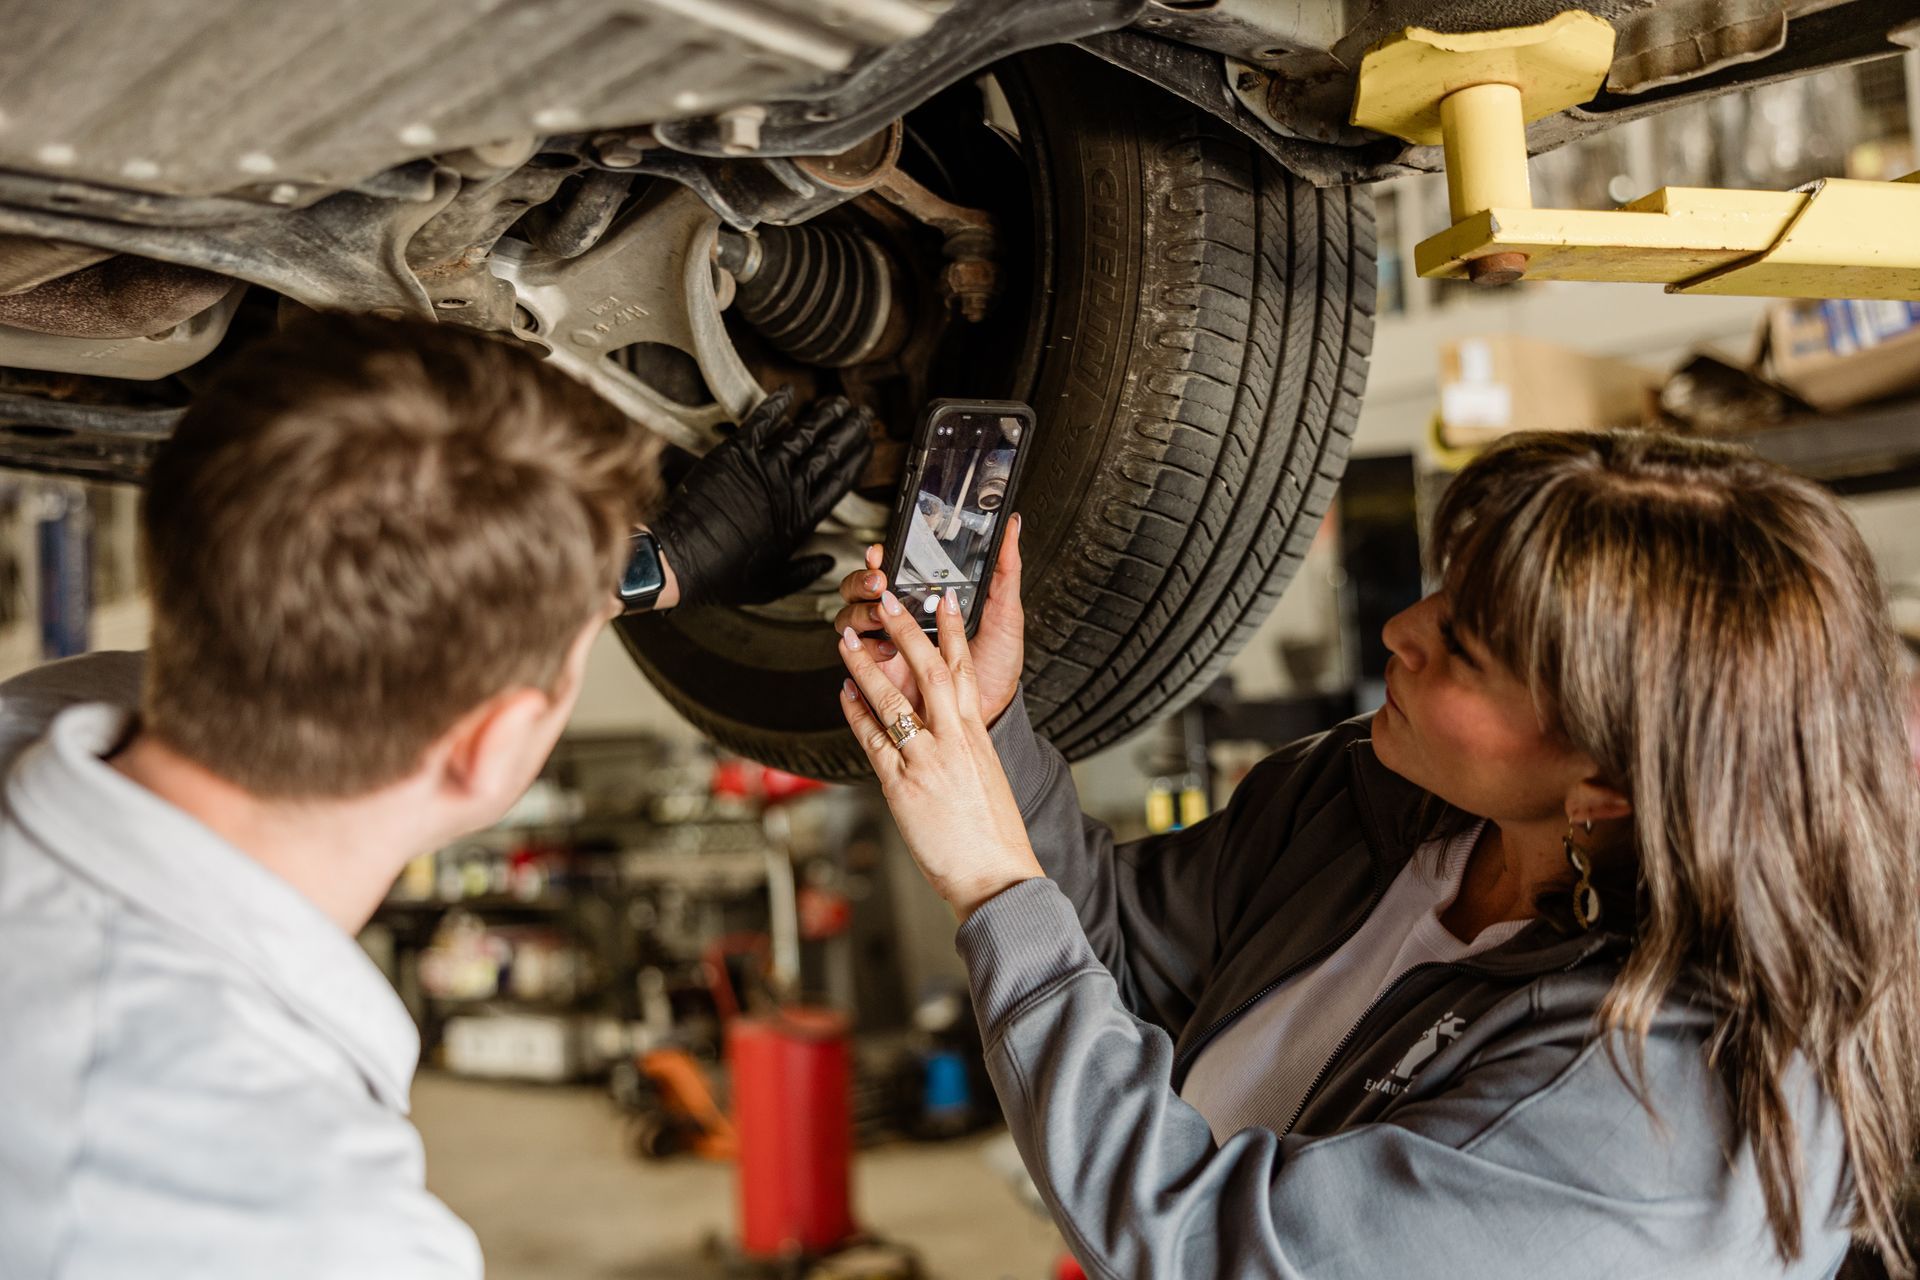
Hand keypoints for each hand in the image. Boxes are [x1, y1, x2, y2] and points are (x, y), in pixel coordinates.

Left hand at [651, 387, 872, 605]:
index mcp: (801, 518)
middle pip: (829, 452)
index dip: (857, 460)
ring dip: (824, 415)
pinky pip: (760, 422)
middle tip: (863, 415)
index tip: (867, 445)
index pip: (840, 481)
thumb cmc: (723, 575)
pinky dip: (775, 405)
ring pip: (803, 433)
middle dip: (849, 430)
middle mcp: (788, 488)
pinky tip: (788, 393)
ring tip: (838, 403)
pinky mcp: (735, 454)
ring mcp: (763, 468)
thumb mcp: (773, 585)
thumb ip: (804, 572)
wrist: (683, 559)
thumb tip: (828, 563)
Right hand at [831, 512, 1025, 725]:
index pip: (891, 569)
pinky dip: (859, 649)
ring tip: (882, 617)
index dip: (879, 558)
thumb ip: (1005, 571)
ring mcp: (888, 645)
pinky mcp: (881, 674)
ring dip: (861, 612)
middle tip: (880, 584)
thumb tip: (1012, 527)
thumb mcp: (1006, 614)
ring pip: (852, 618)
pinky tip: (882, 648)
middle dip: (863, 582)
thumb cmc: (998, 664)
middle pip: (861, 590)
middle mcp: (902, 619)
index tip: (882, 554)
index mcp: (927, 601)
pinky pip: (854, 657)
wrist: (993, 712)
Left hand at [838, 588, 1042, 921]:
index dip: (953, 631)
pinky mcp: (901, 786)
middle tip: (889, 598)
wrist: (996, 875)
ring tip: (849, 638)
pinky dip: (855, 713)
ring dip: (865, 665)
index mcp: (976, 737)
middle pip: (929, 670)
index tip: (944, 601)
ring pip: (892, 700)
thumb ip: (961, 751)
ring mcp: (926, 761)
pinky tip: (843, 693)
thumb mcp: (985, 779)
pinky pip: (873, 740)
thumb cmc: (992, 835)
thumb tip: (940, 737)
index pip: (964, 670)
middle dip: (907, 630)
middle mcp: (952, 741)